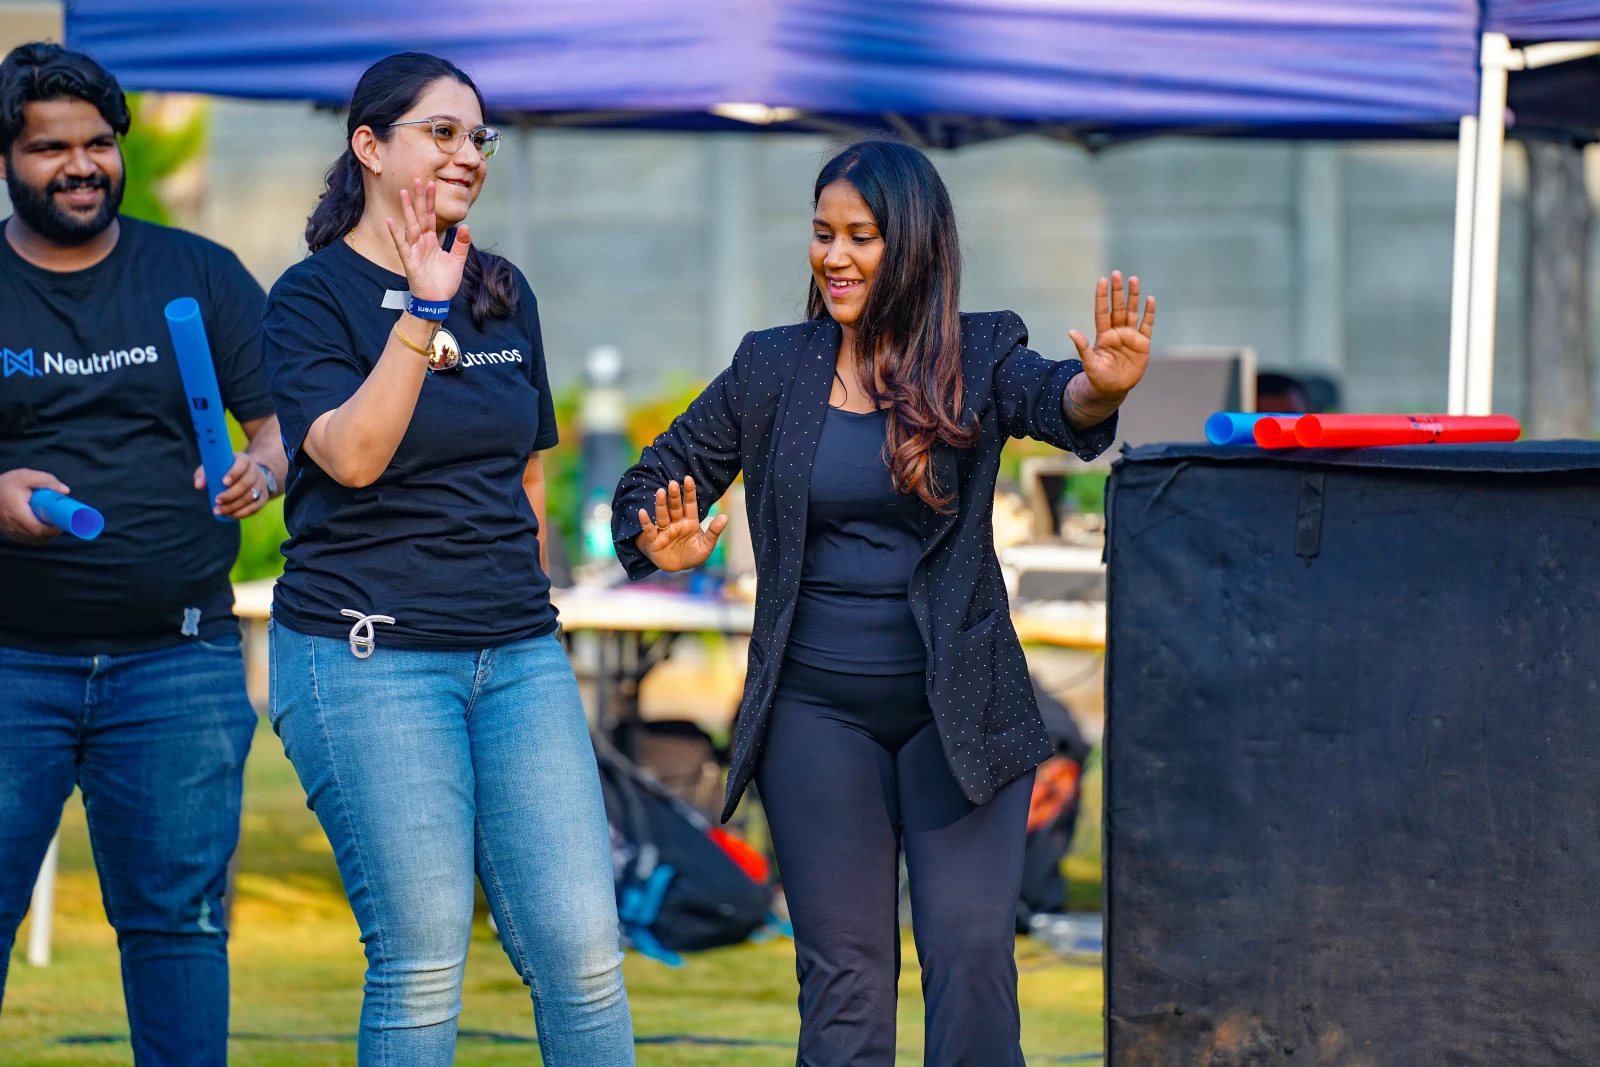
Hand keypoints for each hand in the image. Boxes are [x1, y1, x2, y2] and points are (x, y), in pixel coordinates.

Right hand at [0, 468, 69, 544]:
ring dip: (46, 535)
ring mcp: (10, 531)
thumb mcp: (25, 476)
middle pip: (37, 537)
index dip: (53, 529)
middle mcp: (13, 525)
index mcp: (17, 512)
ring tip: (55, 525)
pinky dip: (38, 537)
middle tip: (63, 523)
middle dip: (52, 532)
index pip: (37, 529)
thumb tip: (65, 491)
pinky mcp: (10, 533)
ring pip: (33, 540)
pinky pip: (27, 539)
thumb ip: (46, 481)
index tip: (64, 523)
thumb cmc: (6, 484)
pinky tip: (44, 529)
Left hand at [194, 452, 269, 518]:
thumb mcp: (215, 467)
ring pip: (251, 497)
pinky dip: (243, 513)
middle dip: (231, 494)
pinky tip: (231, 515)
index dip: (234, 473)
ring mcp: (261, 485)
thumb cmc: (226, 470)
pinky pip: (255, 507)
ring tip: (220, 510)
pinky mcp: (263, 497)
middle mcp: (255, 471)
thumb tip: (198, 486)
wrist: (248, 474)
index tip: (223, 482)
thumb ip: (204, 474)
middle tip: (217, 501)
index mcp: (244, 460)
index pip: (242, 465)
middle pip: (246, 484)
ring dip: (234, 506)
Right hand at [385, 179, 469, 302]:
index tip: (431, 184)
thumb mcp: (457, 260)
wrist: (437, 301)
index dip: (431, 201)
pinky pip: (402, 245)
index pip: (431, 217)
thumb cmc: (444, 283)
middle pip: (420, 216)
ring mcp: (414, 250)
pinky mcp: (409, 261)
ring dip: (407, 209)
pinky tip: (390, 221)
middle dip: (419, 198)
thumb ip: (461, 243)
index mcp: (432, 241)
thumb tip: (467, 227)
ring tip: (403, 192)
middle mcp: (422, 242)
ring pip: (411, 225)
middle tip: (417, 179)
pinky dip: (396, 233)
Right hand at [634, 477, 728, 572]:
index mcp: (690, 522)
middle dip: (674, 496)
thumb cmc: (692, 555)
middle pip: (675, 507)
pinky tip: (642, 512)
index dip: (689, 492)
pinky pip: (650, 530)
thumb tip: (725, 517)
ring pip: (662, 515)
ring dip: (661, 504)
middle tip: (673, 483)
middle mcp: (676, 523)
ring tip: (660, 492)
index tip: (688, 479)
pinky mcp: (654, 541)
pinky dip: (646, 522)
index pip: (690, 505)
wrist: (677, 570)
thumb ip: (714, 532)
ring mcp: (665, 531)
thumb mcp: (706, 546)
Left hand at [1069, 271, 1154, 401]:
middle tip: (1116, 274)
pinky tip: (1150, 299)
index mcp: (1103, 335)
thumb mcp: (1089, 363)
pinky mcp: (1143, 343)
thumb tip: (1071, 331)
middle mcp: (1117, 332)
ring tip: (1133, 279)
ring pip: (1132, 312)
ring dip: (1133, 296)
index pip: (1102, 312)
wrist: (1114, 389)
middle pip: (1117, 307)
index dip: (1102, 297)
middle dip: (1117, 291)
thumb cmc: (1099, 377)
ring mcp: (1130, 336)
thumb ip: (1082, 347)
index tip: (1102, 280)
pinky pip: (1147, 325)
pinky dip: (1149, 313)